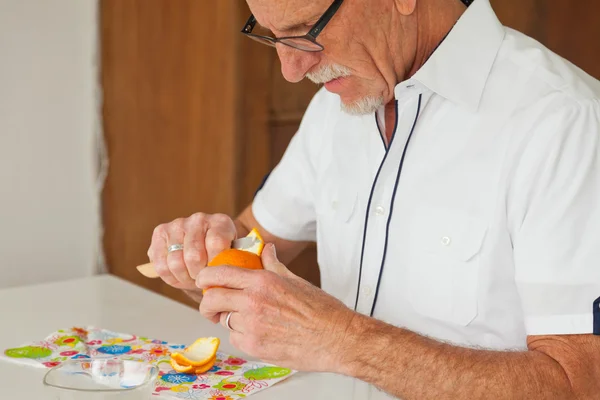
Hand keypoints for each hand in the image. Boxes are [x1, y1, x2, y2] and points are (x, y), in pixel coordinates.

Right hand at [147, 213, 236, 289]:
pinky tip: (178, 276)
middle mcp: (199, 219)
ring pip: (175, 262)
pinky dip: (169, 276)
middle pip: (193, 256)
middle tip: (202, 280)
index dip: (214, 265)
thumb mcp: (231, 260)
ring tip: (191, 279)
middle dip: (198, 276)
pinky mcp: (160, 232)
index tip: (216, 274)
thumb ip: (228, 265)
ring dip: (183, 278)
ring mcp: (178, 224)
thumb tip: (219, 275)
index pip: (216, 244)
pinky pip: (160, 264)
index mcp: (221, 222)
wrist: (205, 250)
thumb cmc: (220, 257)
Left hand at [196, 243, 357, 371]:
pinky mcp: (255, 347)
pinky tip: (259, 333)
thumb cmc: (321, 310)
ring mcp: (252, 326)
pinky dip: (242, 336)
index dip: (205, 277)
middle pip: (211, 300)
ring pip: (224, 322)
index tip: (202, 280)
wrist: (337, 338)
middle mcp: (253, 302)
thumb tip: (265, 248)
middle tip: (212, 306)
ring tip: (248, 320)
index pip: (219, 274)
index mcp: (263, 281)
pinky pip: (236, 339)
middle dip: (207, 304)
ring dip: (230, 321)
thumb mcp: (295, 280)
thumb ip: (274, 264)